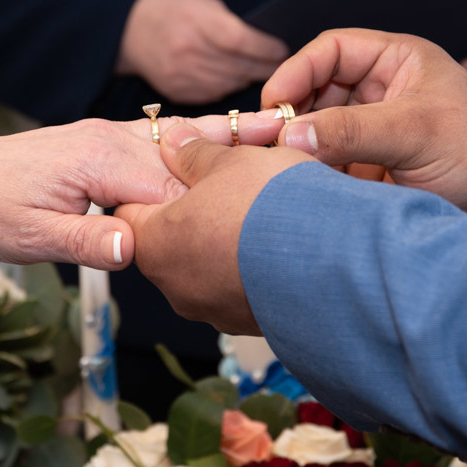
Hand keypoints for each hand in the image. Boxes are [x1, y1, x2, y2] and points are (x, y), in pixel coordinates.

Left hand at [0, 110, 286, 270]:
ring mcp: (115, 132)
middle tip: (305, 150)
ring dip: (235, 134)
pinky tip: (240, 134)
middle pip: (192, 150)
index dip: (217, 199)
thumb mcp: (29, 237)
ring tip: (290, 130)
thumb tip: (135, 249)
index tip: (269, 205)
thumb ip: (86, 241)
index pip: (172, 184)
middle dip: (244, 154)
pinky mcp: (114, 138)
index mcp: (98, 159)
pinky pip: (170, 135)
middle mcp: (113, 136)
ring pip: (187, 134)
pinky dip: (208, 134)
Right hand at [117, 0, 288, 103]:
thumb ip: (230, 23)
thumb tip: (264, 44)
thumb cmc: (173, 10)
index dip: (265, 49)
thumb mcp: (202, 3)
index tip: (281, 49)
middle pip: (238, 66)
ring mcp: (183, 75)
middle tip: (282, 66)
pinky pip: (214, 94)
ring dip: (248, 79)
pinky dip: (228, 87)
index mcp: (197, 22)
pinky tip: (234, 78)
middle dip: (264, 67)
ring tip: (261, 72)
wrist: (130, 31)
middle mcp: (189, 51)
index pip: (241, 41)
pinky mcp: (179, 92)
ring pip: (230, 84)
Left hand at [117, 124, 312, 334]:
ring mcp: (212, 309)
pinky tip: (278, 243)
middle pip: (171, 240)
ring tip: (261, 212)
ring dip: (226, 240)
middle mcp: (174, 285)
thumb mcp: (230, 159)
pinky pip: (240, 287)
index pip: (132, 210)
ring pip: (207, 265)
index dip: (157, 183)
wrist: (334, 260)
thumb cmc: (271, 203)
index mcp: (155, 242)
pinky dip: (252, 266)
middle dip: (195, 212)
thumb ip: (193, 151)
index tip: (186, 168)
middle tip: (229, 184)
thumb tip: (173, 142)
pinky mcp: (248, 323)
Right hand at [261, 28, 466, 211]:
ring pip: (315, 128)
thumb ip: (352, 131)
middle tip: (266, 139)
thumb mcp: (416, 134)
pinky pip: (325, 161)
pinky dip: (309, 171)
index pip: (331, 50)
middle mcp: (380, 90)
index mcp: (397, 62)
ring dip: (296, 145)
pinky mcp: (367, 166)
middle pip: (314, 89)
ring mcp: (372, 129)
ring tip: (278, 165)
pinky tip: (298, 184)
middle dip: (290, 112)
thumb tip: (291, 135)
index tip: (274, 101)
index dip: (298, 71)